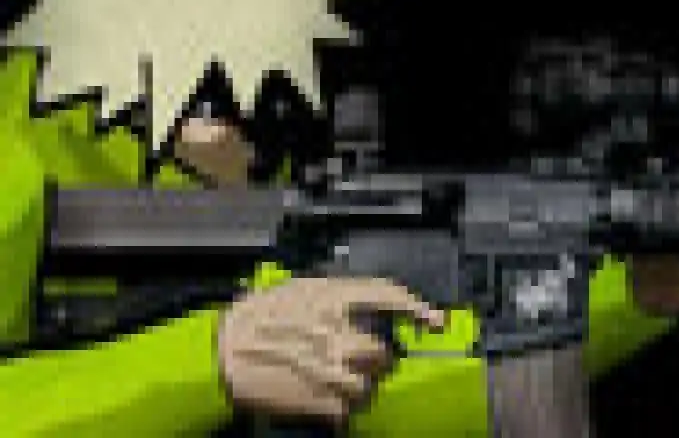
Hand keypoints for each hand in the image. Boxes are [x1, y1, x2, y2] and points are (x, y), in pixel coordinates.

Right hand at [217, 277, 444, 424]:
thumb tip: (373, 308)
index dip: (417, 308)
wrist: (221, 353)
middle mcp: (339, 333)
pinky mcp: (324, 402)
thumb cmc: (258, 317)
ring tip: (332, 381)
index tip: (434, 322)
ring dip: (358, 386)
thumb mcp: (299, 290)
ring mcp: (333, 370)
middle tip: (354, 359)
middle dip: (375, 359)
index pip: (389, 297)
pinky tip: (320, 396)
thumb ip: (339, 296)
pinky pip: (349, 410)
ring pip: (370, 386)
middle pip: (384, 353)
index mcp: (333, 299)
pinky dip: (339, 407)